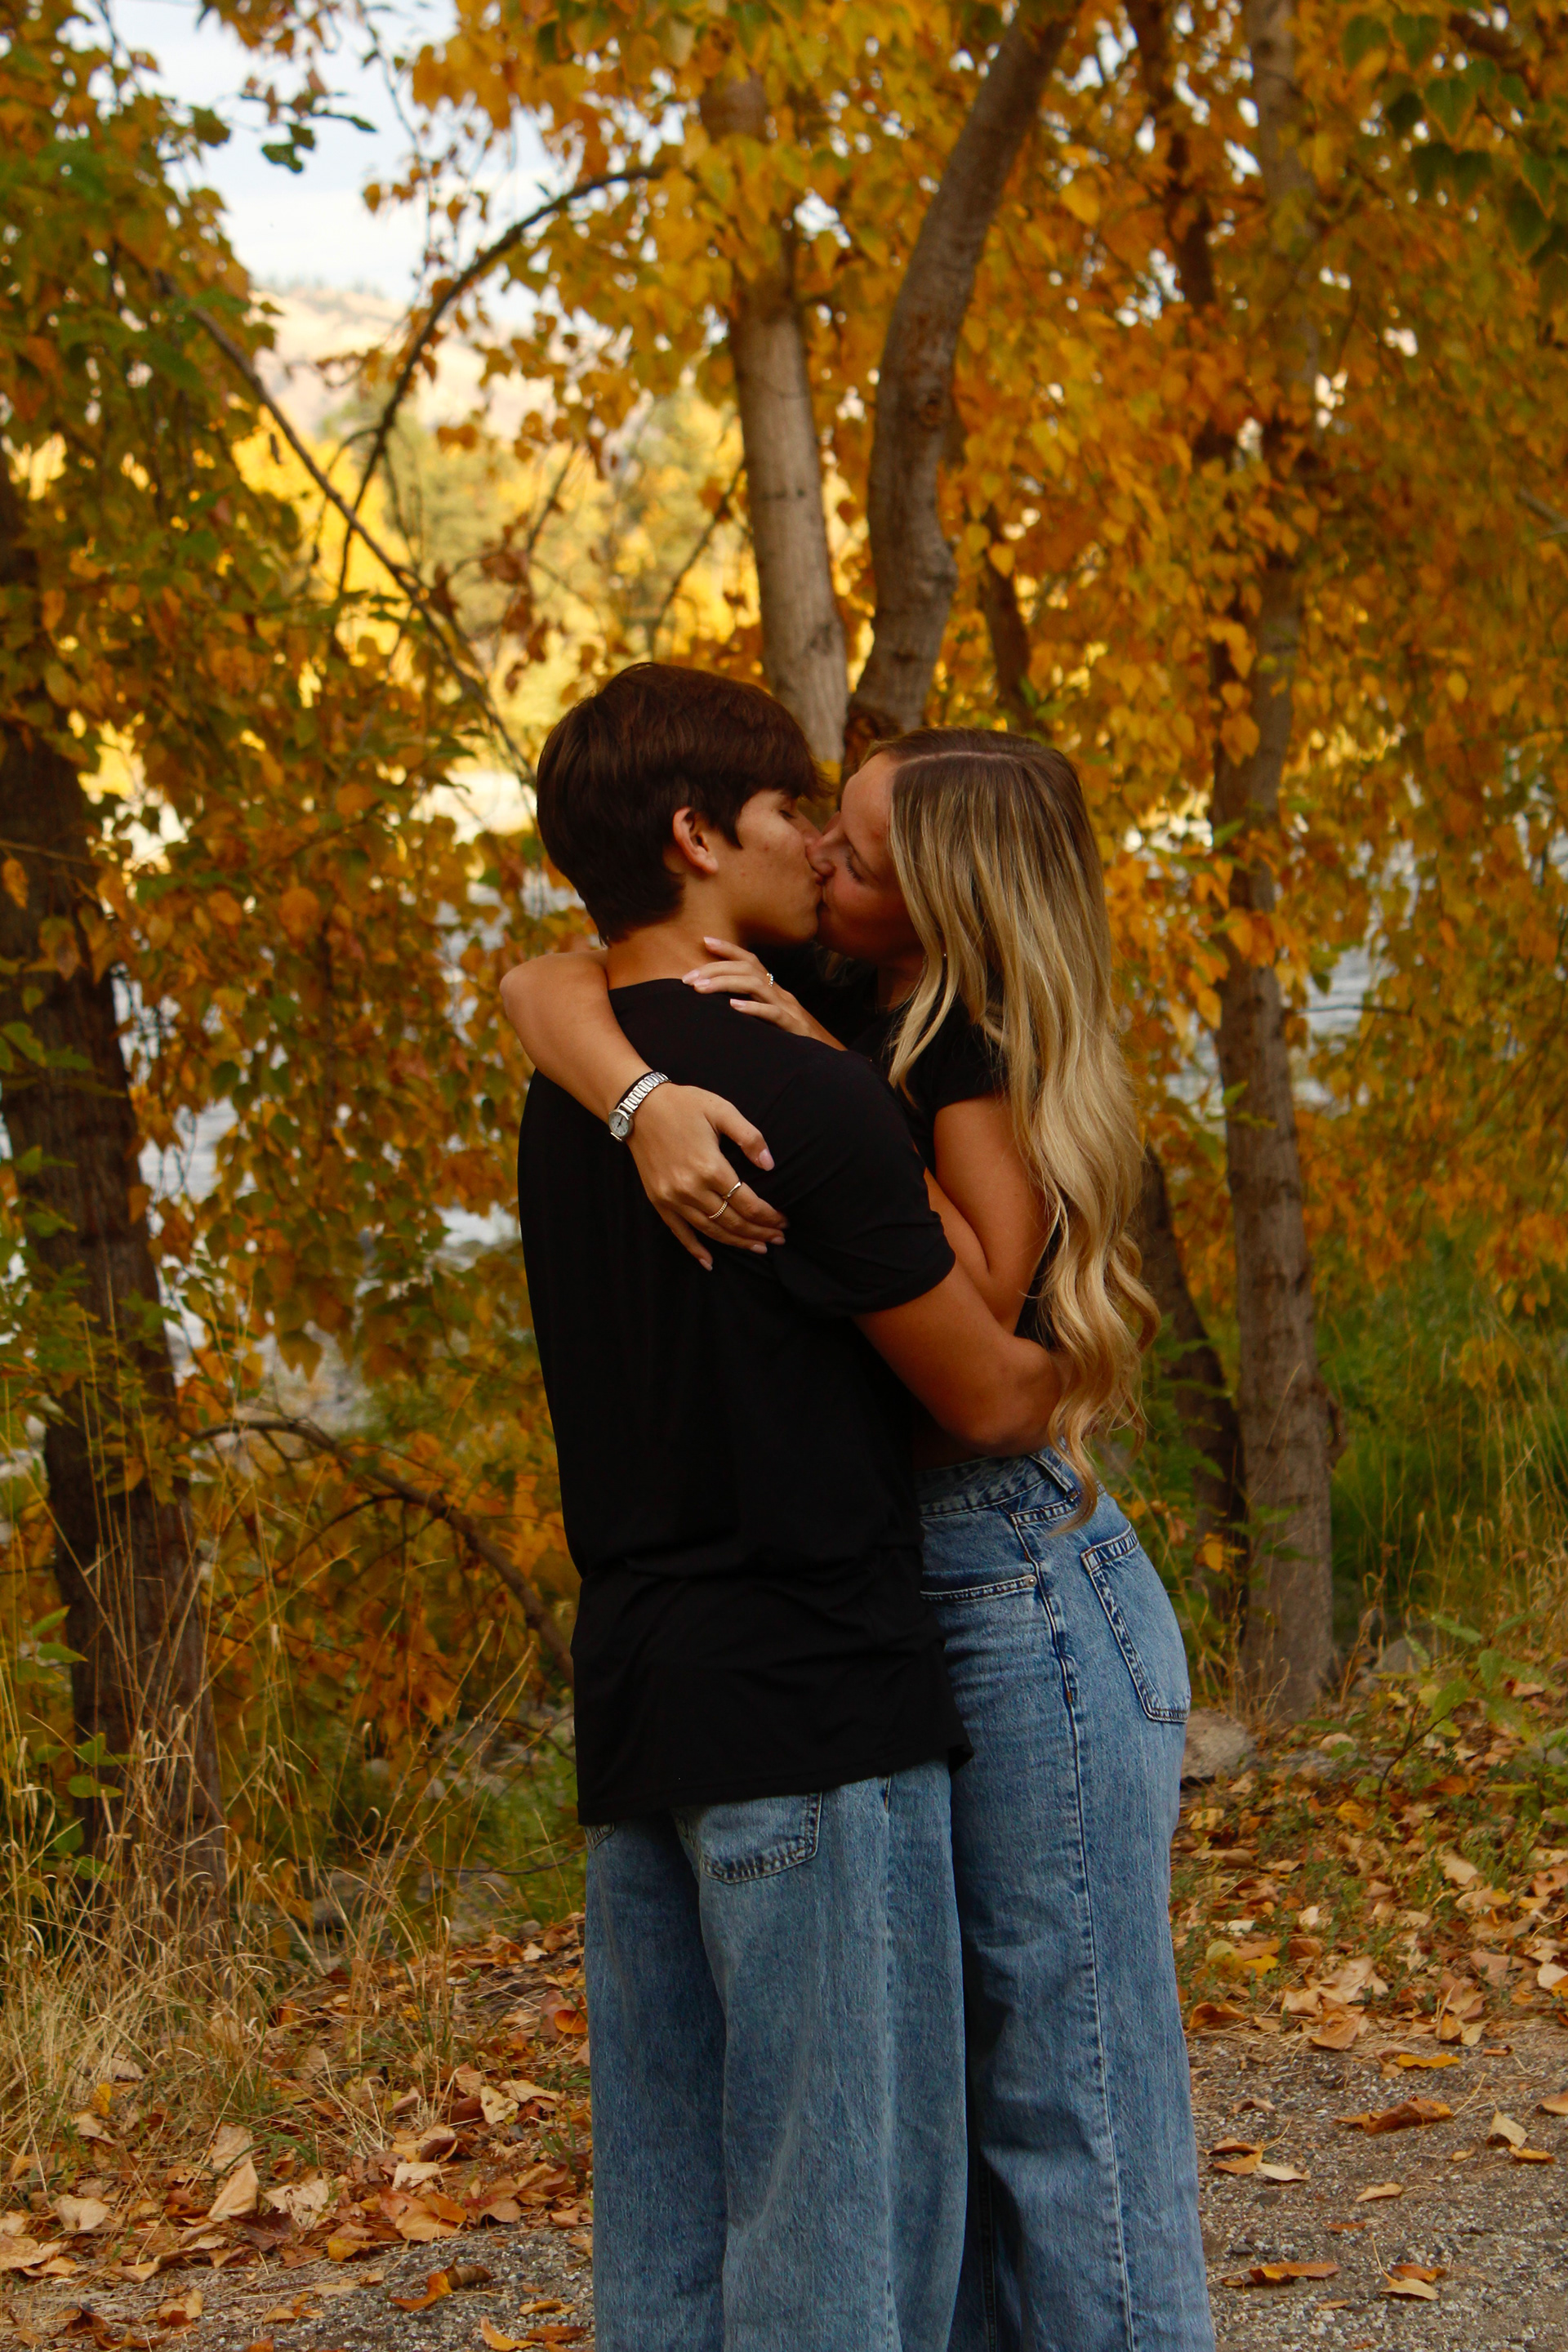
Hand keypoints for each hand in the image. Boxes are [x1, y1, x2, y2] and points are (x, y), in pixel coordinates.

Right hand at [627, 1082, 786, 1270]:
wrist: (638, 1107)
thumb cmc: (684, 1105)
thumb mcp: (722, 1110)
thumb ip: (750, 1137)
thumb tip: (769, 1165)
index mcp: (710, 1166)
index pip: (747, 1203)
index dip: (768, 1216)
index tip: (784, 1221)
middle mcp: (690, 1188)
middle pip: (732, 1221)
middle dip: (759, 1233)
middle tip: (779, 1238)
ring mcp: (672, 1198)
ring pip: (711, 1230)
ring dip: (737, 1242)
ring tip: (758, 1247)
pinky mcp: (658, 1201)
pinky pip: (679, 1232)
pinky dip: (695, 1248)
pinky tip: (710, 1261)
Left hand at [682, 938, 819, 1038]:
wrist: (822, 1055)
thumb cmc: (790, 1037)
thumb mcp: (767, 1017)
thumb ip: (750, 1005)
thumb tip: (720, 1001)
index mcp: (773, 989)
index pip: (750, 960)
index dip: (729, 948)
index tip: (705, 940)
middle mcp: (779, 993)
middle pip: (748, 969)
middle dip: (715, 969)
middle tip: (688, 979)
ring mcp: (787, 1008)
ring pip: (756, 985)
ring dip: (725, 984)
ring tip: (701, 990)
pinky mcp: (792, 1027)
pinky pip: (772, 1014)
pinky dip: (752, 1008)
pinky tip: (733, 1007)